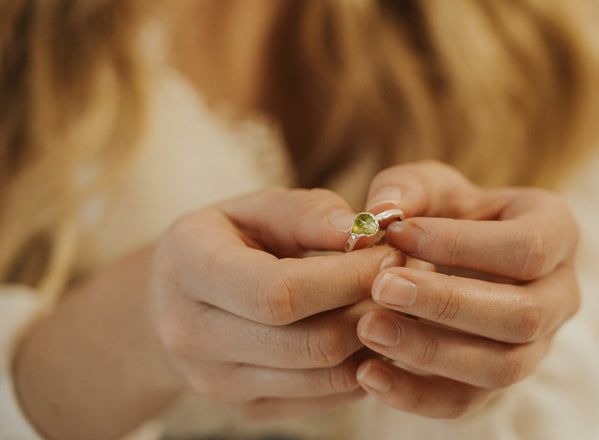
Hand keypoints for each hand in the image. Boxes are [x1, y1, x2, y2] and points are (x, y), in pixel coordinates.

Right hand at [150, 188, 403, 419]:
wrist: (176, 297)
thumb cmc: (228, 238)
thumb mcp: (258, 207)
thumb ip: (309, 212)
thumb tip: (366, 231)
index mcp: (189, 269)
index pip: (278, 292)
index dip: (346, 278)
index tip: (390, 254)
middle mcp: (191, 336)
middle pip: (308, 343)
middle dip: (370, 309)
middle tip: (403, 279)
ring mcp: (216, 383)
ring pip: (323, 376)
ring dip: (373, 340)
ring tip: (394, 303)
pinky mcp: (245, 409)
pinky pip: (323, 398)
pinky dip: (360, 366)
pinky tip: (370, 331)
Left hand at [354, 161, 580, 418]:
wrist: (441, 257)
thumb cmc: (440, 212)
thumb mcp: (425, 186)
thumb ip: (404, 190)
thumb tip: (378, 217)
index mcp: (555, 232)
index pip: (527, 247)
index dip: (461, 245)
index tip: (397, 235)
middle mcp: (560, 295)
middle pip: (524, 316)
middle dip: (448, 304)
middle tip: (382, 288)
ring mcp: (537, 346)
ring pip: (501, 368)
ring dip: (431, 352)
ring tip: (368, 328)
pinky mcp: (498, 384)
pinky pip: (466, 403)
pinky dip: (415, 395)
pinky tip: (367, 374)